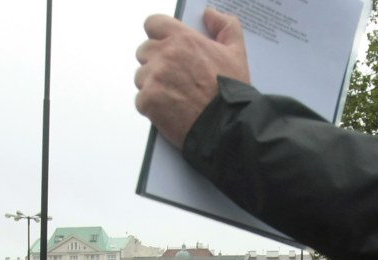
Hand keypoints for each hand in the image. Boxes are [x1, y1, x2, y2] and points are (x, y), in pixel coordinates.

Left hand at [135, 7, 250, 146]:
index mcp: (183, 39)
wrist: (226, 127)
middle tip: (174, 77)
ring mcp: (153, 78)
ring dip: (152, 85)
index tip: (164, 45)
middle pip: (144, 50)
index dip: (158, 34)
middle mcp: (165, 55)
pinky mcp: (147, 101)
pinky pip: (140, 99)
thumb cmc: (231, 93)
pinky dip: (152, 106)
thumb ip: (225, 26)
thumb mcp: (237, 53)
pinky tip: (170, 110)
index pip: (153, 23)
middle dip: (155, 62)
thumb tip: (209, 14)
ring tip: (174, 96)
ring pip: (141, 76)